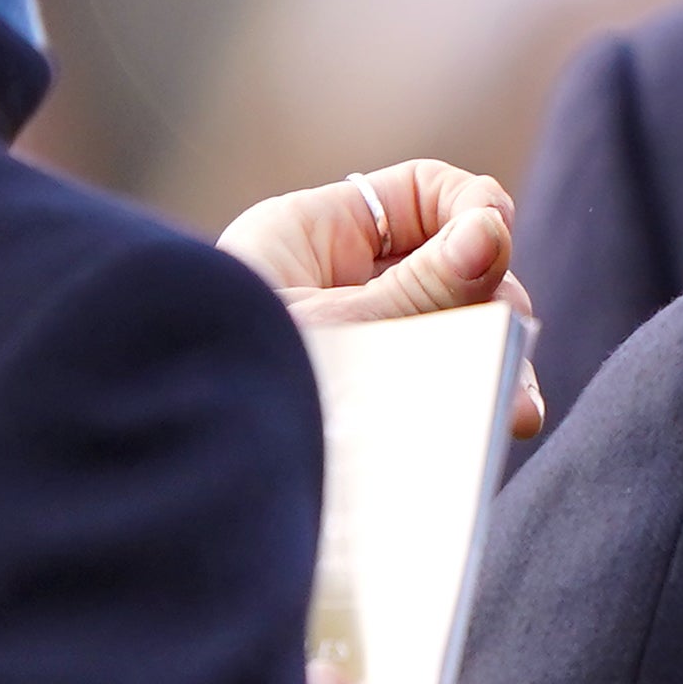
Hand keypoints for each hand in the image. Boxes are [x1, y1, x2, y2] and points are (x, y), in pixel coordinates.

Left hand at [223, 161, 545, 435]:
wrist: (170, 490)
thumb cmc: (231, 396)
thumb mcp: (341, 332)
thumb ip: (424, 288)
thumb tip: (493, 231)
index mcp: (310, 237)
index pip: (421, 193)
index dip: (472, 211)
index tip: (497, 247)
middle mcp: (334, 282)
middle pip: (451, 266)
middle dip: (491, 306)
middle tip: (510, 353)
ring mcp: (353, 340)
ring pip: (450, 331)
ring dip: (490, 362)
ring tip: (512, 412)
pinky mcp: (365, 397)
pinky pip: (429, 381)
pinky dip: (461, 397)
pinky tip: (488, 425)